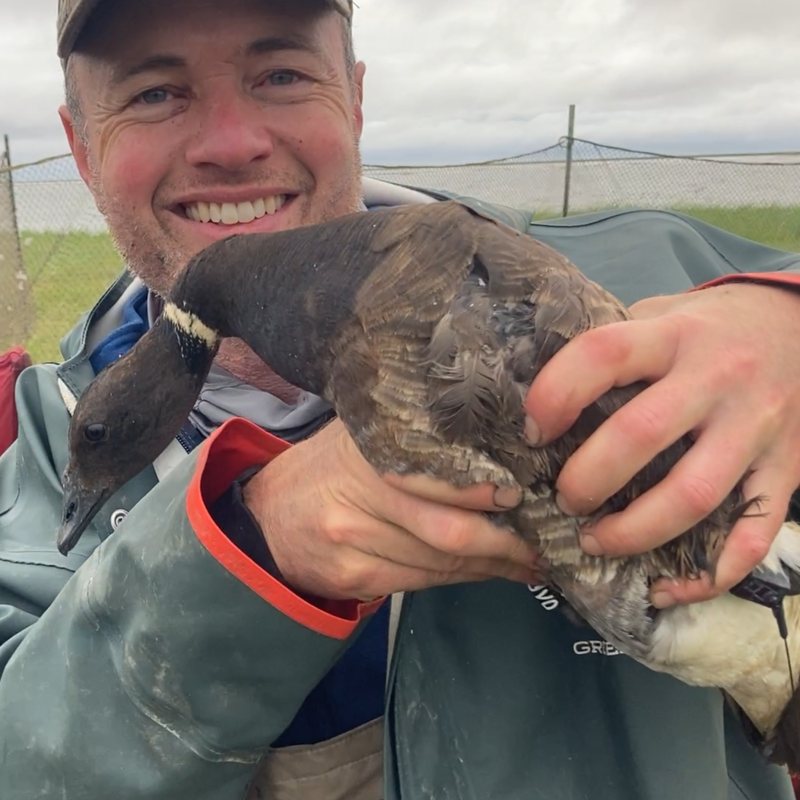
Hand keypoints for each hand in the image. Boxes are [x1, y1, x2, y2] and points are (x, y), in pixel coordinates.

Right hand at [243, 419, 542, 600]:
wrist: (267, 516)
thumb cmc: (325, 467)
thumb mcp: (359, 435)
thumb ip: (411, 437)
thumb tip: (487, 442)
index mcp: (367, 451)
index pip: (439, 475)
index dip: (486, 491)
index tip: (524, 494)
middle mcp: (360, 498)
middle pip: (448, 530)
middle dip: (504, 544)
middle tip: (540, 545)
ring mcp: (354, 543)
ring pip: (439, 564)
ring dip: (490, 568)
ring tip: (525, 563)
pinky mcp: (353, 579)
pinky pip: (420, 583)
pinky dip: (459, 580)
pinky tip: (484, 574)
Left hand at [524, 282, 799, 606]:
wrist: (798, 325)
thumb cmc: (706, 327)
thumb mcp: (657, 313)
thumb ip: (610, 344)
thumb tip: (537, 396)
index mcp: (672, 334)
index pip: (603, 354)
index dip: (556, 395)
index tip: (532, 431)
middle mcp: (717, 378)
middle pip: (640, 434)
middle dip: (587, 477)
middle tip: (564, 499)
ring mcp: (756, 428)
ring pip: (693, 495)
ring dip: (633, 532)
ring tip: (594, 542)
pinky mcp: (787, 471)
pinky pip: (752, 536)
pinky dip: (707, 575)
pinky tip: (664, 589)